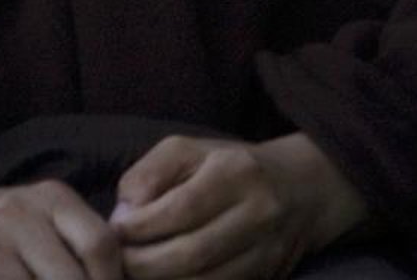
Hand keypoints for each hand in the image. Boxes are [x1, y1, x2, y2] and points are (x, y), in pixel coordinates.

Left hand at [110, 133, 369, 279]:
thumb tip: (124, 211)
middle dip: (145, 263)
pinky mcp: (267, 278)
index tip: (115, 230)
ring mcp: (266, 252)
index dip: (142, 226)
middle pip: (192, 254)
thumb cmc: (231, 165)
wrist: (301, 189)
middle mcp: (257, 213)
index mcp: (235, 172)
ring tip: (135, 274)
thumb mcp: (189, 150)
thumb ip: (151, 173)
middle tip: (118, 261)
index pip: (181, 208)